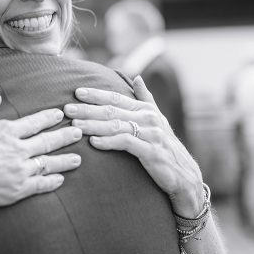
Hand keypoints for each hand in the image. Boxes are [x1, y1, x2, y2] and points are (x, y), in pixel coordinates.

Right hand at [0, 94, 82, 206]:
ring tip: (77, 159)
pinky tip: (60, 180)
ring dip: (64, 161)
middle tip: (79, 133)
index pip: (35, 123)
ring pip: (48, 164)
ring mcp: (19, 170)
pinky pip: (39, 185)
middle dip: (65, 136)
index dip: (49, 118)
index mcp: (8, 131)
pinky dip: (51, 182)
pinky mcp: (16, 189)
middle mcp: (18, 149)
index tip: (60, 114)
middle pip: (47, 142)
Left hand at [65, 76, 204, 216]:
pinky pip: (126, 143)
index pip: (117, 98)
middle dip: (88, 109)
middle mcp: (149, 118)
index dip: (96, 95)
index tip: (77, 92)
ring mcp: (151, 134)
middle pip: (113, 110)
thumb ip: (146, 99)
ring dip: (93, 125)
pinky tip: (93, 142)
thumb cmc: (166, 148)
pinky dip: (108, 142)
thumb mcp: (158, 120)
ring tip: (75, 125)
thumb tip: (137, 78)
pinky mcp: (151, 151)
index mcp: (146, 109)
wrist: (185, 176)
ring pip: (116, 125)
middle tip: (67, 109)